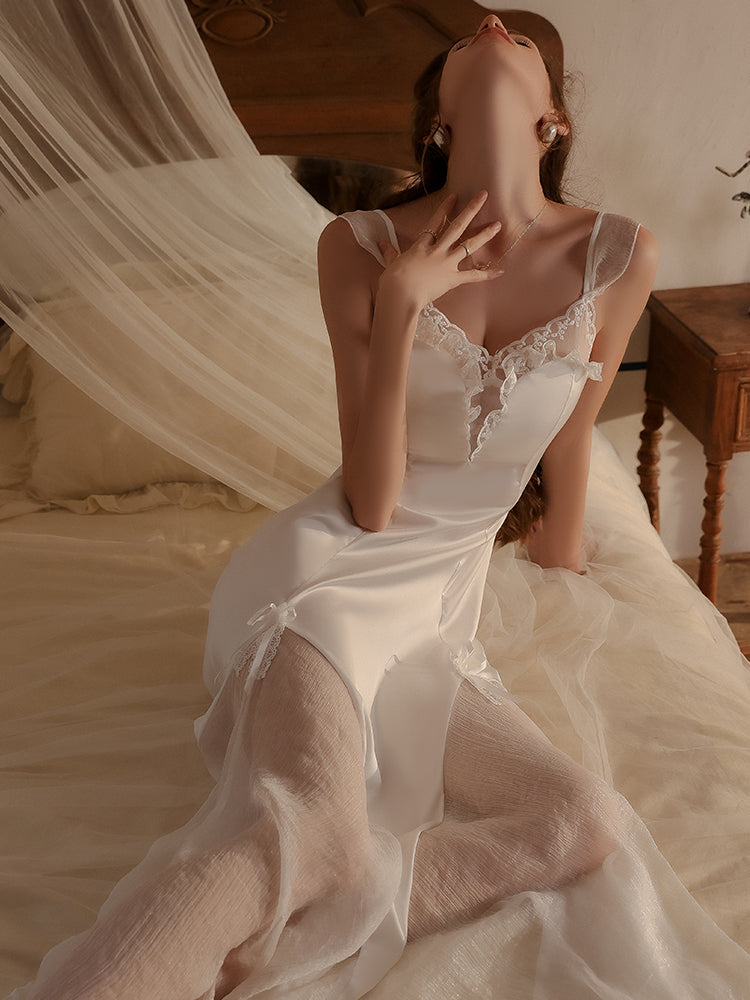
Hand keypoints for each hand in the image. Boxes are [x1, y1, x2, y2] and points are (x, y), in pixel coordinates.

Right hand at [377, 191, 503, 309]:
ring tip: (498, 224)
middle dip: (471, 209)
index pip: (436, 222)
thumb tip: (380, 242)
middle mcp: (437, 250)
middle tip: (484, 195)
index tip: (455, 195)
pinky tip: (501, 271)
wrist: (400, 293)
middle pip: (457, 226)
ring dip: (484, 234)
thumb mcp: (390, 263)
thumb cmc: (393, 280)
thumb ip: (389, 252)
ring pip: (468, 245)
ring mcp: (446, 263)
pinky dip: (487, 275)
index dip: (446, 208)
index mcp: (422, 245)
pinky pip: (472, 276)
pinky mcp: (452, 279)